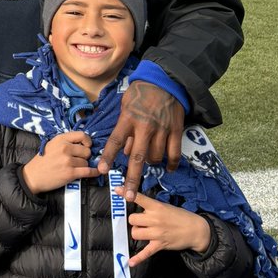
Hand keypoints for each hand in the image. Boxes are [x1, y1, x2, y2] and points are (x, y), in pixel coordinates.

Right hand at [22, 131, 98, 194]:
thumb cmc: (43, 161)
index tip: (87, 146)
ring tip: (74, 168)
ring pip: (86, 162)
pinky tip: (97, 172)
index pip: (82, 135)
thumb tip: (83, 144)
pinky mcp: (70, 173)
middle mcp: (65, 148)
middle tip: (78, 160)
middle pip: (87, 151)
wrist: (32, 176)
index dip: (88, 141)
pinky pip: (88, 171)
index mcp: (60, 139)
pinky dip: (94, 172)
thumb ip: (66, 142)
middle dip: (85, 156)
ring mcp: (68, 161)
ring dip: (83, 166)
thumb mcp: (52, 145)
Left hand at [97, 81, 183, 202]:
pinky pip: (174, 153)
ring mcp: (161, 129)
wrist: (165, 81)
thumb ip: (124, 129)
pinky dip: (171, 163)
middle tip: (129, 196)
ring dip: (151, 163)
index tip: (102, 171)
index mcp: (128, 119)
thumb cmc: (140, 94)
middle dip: (132, 179)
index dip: (108, 157)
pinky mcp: (175, 130)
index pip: (115, 141)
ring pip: (155, 157)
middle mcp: (144, 126)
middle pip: (137, 157)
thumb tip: (124, 152)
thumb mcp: (126, 107)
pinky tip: (168, 168)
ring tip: (149, 160)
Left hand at [125, 191, 209, 265]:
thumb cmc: (180, 217)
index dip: (127, 194)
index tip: (117, 190)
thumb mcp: (166, 207)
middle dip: (135, 221)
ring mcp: (157, 233)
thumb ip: (152, 207)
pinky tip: (130, 262)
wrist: (196, 230)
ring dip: (137, 233)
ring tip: (145, 232)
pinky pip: (145, 253)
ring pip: (135, 233)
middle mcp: (155, 219)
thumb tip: (138, 209)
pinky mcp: (159, 245)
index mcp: (157, 207)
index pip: (139, 198)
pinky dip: (138, 258)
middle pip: (132, 219)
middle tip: (142, 222)